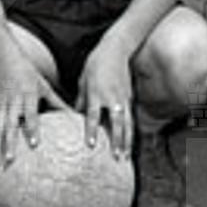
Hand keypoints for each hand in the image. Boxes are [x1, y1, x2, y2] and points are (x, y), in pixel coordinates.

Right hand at [0, 48, 61, 167]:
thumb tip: (74, 116)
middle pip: (10, 124)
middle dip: (9, 143)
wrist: (5, 58)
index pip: (30, 114)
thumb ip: (57, 102)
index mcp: (27, 94)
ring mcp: (0, 104)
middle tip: (11, 160)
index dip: (31, 129)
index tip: (34, 144)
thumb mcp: (44, 85)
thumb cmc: (28, 73)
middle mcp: (13, 101)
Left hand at [78, 41, 135, 158]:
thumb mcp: (83, 80)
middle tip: (116, 157)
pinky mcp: (130, 98)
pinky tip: (130, 144)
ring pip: (127, 123)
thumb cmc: (95, 64)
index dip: (91, 131)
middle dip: (117, 141)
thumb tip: (74, 116)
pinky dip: (131, 132)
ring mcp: (123, 98)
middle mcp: (111, 98)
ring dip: (127, 141)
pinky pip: (131, 118)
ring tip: (126, 157)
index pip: (93, 115)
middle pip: (116, 123)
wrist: (116, 49)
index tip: (91, 145)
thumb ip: (81, 99)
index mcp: (96, 93)